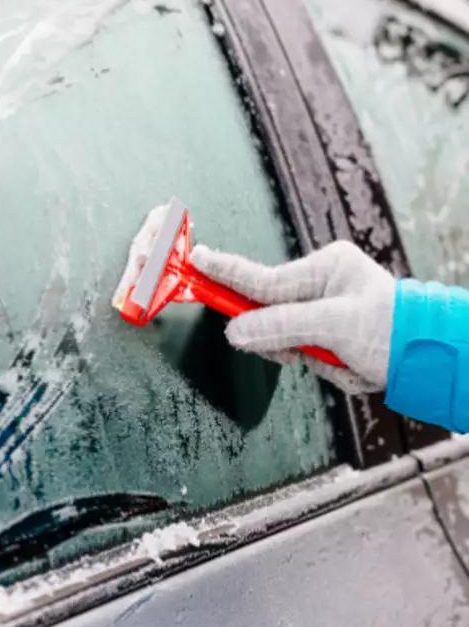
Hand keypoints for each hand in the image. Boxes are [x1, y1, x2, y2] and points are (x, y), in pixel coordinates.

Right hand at [190, 241, 395, 393]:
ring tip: (342, 360)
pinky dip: (323, 365)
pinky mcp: (329, 333)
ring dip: (309, 356)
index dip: (224, 272)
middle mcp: (322, 283)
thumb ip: (280, 326)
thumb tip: (235, 332)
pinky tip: (349, 366)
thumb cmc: (392, 332)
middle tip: (305, 350)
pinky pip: (304, 351)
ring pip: (285, 338)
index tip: (194, 260)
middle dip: (285, 339)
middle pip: (270, 313)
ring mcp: (324, 309)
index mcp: (326, 267)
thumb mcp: (334, 327)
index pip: (261, 278)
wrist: (432, 360)